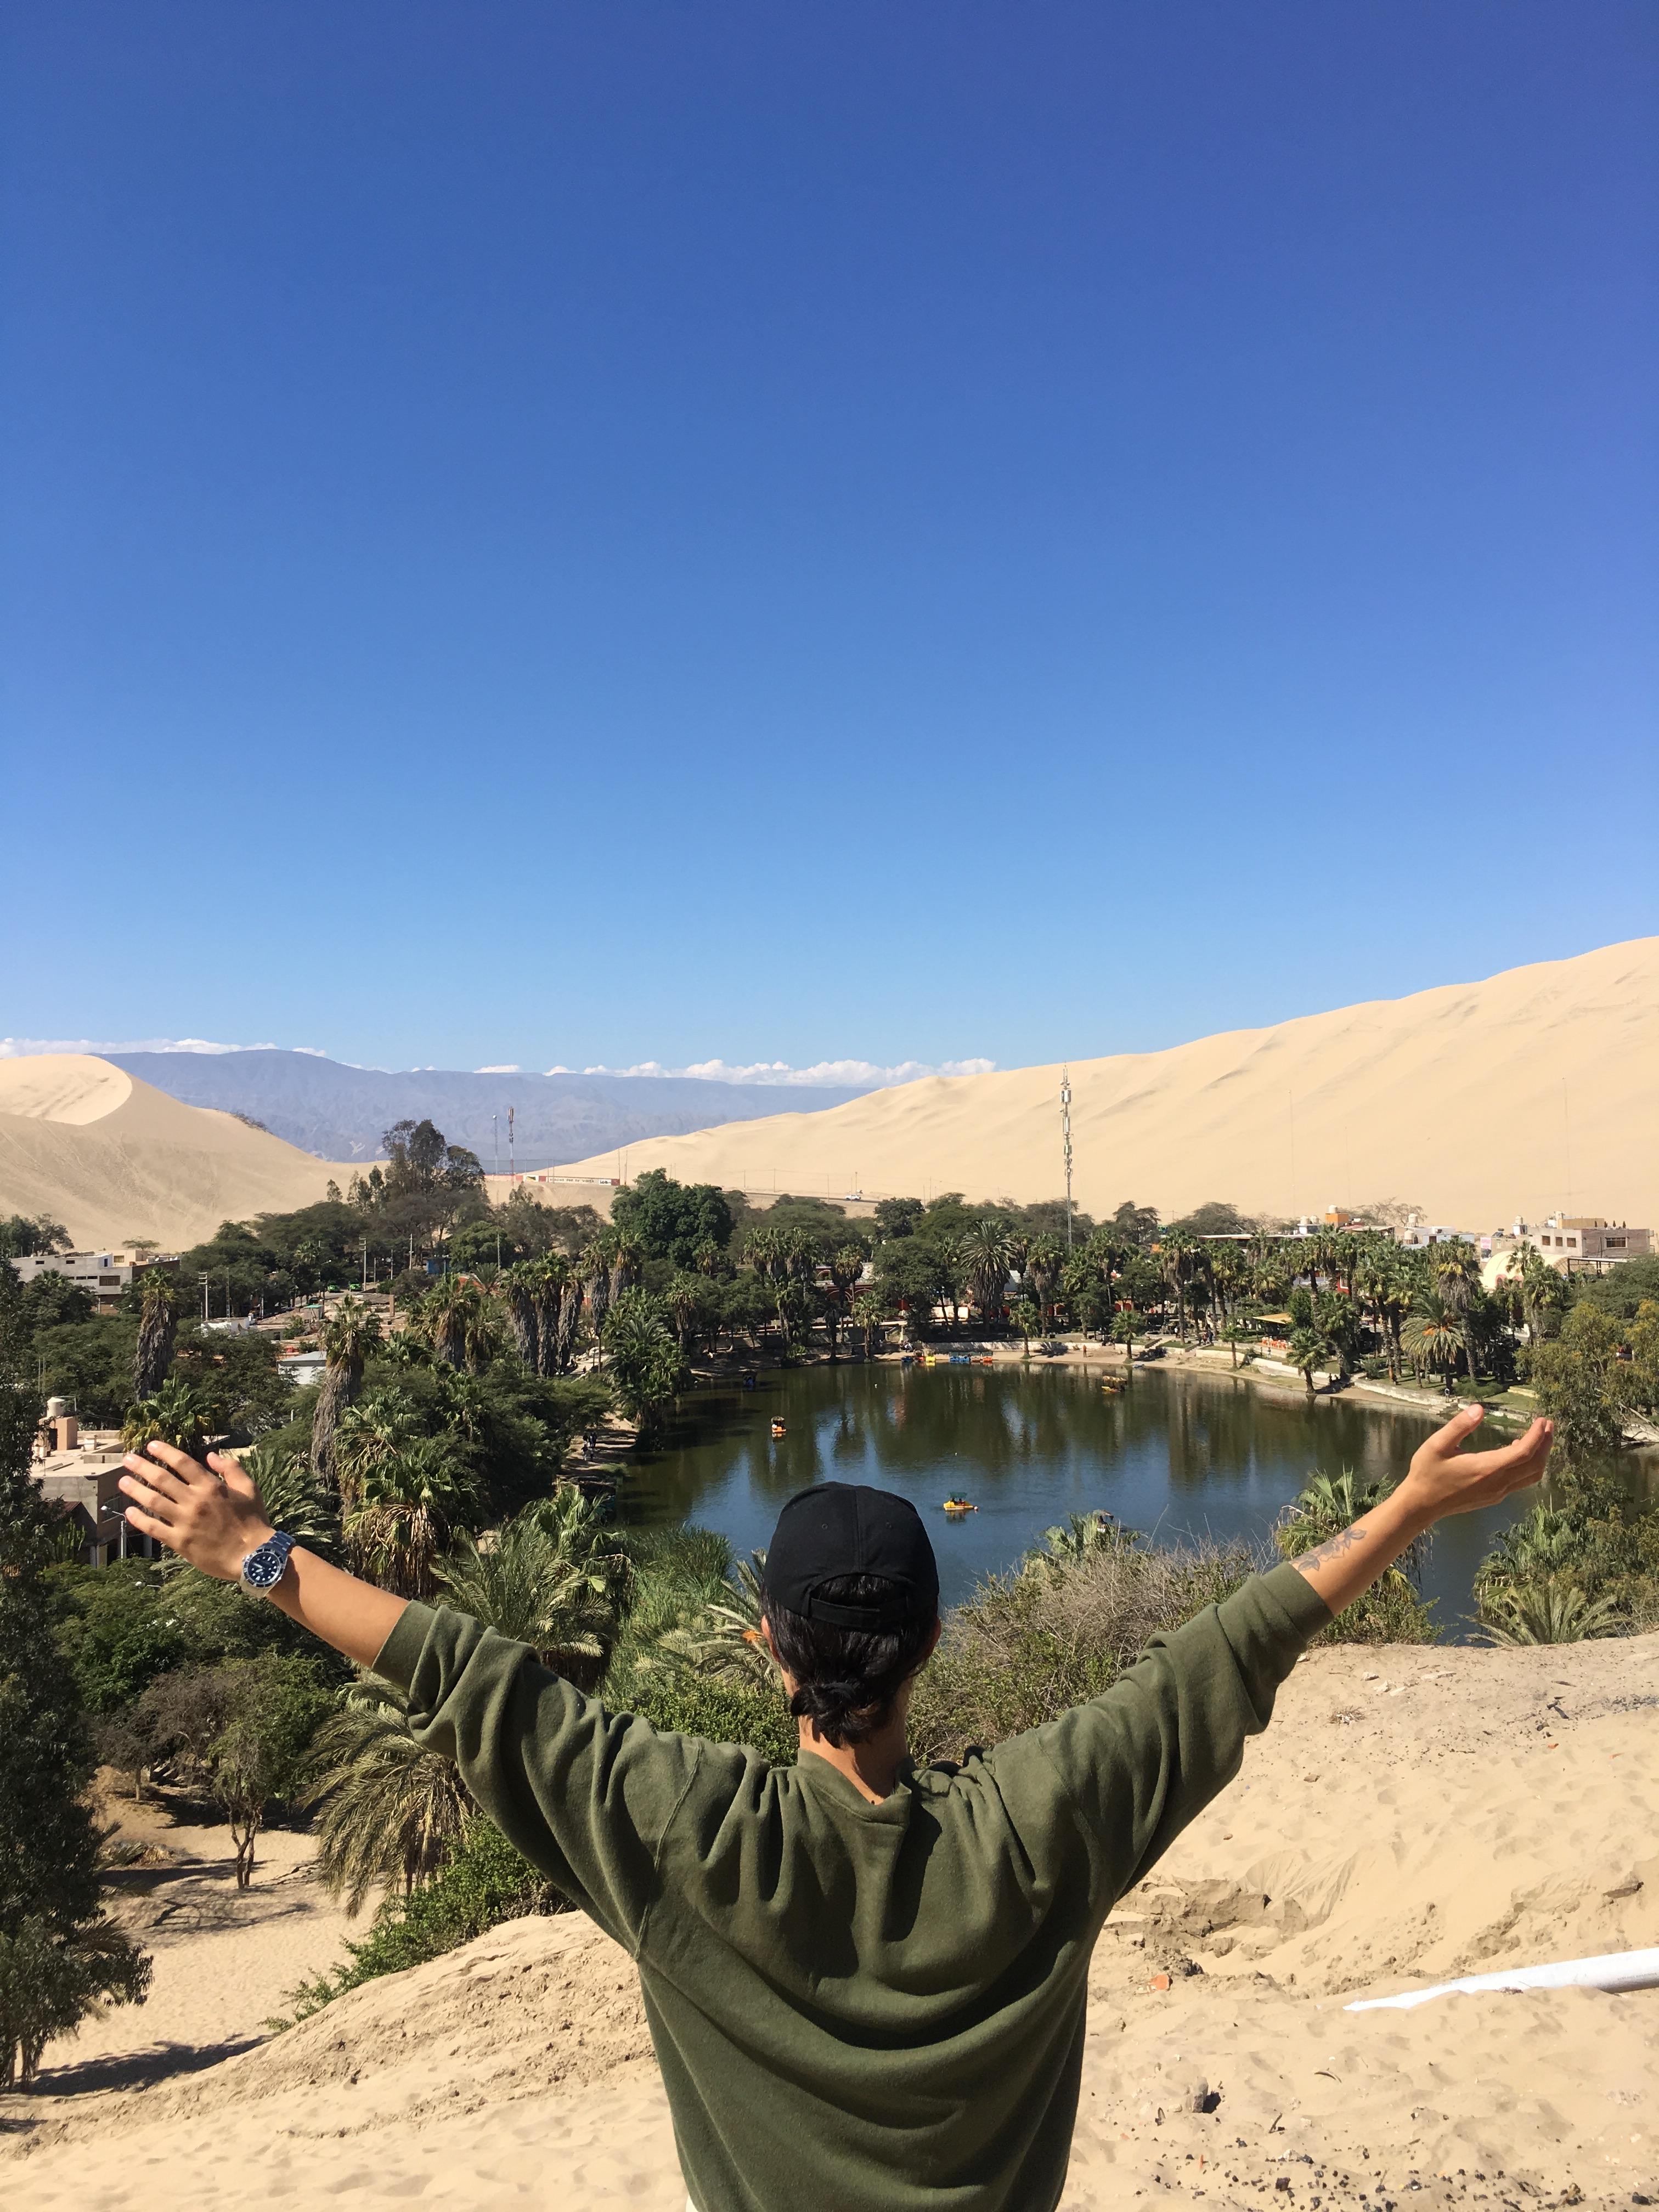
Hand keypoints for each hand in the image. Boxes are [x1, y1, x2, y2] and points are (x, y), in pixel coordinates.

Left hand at [119, 1443, 275, 1579]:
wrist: (253, 1556)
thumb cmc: (253, 1521)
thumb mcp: (249, 1489)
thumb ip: (231, 1469)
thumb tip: (211, 1456)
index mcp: (211, 1487)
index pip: (183, 1463)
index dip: (165, 1452)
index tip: (151, 1445)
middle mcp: (195, 1501)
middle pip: (162, 1479)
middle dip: (142, 1467)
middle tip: (127, 1460)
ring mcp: (185, 1522)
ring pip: (153, 1502)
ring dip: (135, 1490)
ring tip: (122, 1482)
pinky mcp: (179, 1542)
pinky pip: (154, 1528)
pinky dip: (139, 1520)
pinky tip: (129, 1512)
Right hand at [1396, 1404, 1553, 1522]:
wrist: (1422, 1505)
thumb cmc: (1427, 1472)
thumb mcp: (1437, 1444)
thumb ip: (1459, 1426)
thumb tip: (1479, 1408)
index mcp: (1487, 1468)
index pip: (1524, 1452)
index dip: (1537, 1435)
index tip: (1542, 1419)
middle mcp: (1498, 1483)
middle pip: (1534, 1465)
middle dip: (1545, 1444)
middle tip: (1548, 1425)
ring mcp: (1498, 1492)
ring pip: (1531, 1476)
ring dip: (1540, 1456)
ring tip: (1541, 1438)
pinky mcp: (1494, 1497)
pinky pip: (1520, 1481)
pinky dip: (1528, 1466)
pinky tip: (1518, 1453)